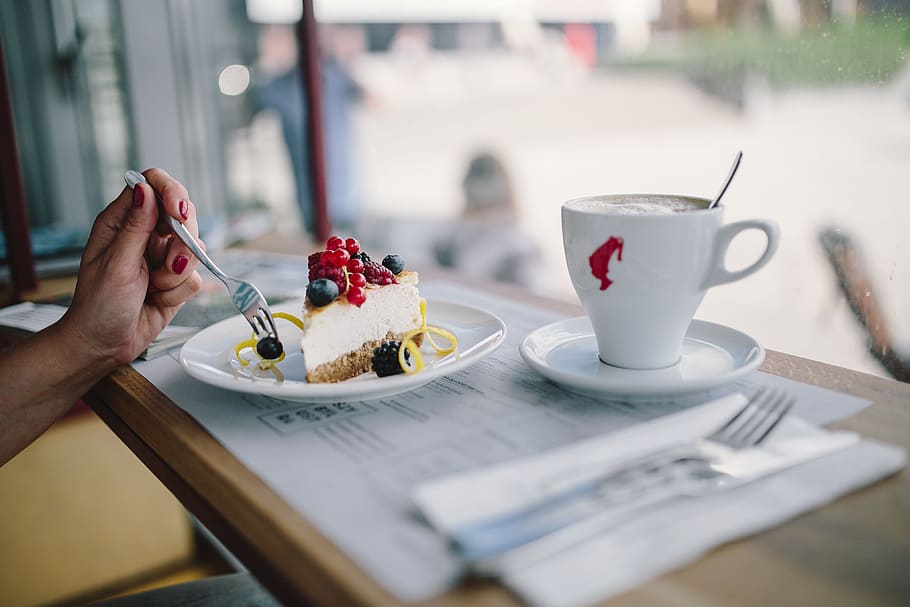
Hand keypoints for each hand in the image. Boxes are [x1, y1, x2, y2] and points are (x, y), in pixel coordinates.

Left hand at [60, 168, 203, 367]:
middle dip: (181, 243)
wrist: (104, 344)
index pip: (153, 184)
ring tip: (154, 287)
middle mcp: (144, 234)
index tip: (178, 213)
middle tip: (168, 264)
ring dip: (177, 274)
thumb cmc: (97, 306)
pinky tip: (157, 299)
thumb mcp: (115, 264)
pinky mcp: (176, 279)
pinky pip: (196, 277)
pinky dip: (179, 292)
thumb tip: (145, 189)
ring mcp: (162, 256)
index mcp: (121, 221)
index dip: (171, 192)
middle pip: (183, 215)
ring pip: (194, 249)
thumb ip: (135, 227)